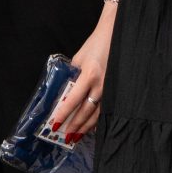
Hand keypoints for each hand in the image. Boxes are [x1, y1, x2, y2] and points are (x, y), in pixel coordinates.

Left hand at [50, 13, 112, 140]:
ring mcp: (110, 89)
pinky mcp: (116, 90)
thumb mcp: (79, 58)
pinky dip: (98, 120)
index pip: (72, 100)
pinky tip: (93, 128)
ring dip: (85, 127)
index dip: (63, 113)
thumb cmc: (96, 45)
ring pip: (96, 114)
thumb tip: (64, 91)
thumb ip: (72, 75)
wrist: (117, 36)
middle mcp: (100, 85)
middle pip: (85, 111)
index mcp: (88, 75)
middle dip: (74, 125)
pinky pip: (106, 109)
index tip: (55, 124)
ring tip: (76, 136)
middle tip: (65, 136)